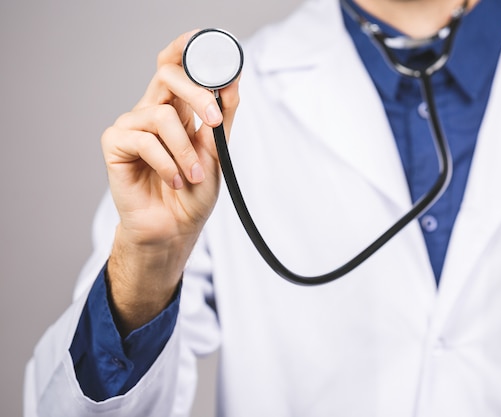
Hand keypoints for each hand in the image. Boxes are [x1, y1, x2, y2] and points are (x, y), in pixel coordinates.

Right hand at [100, 30, 239, 334]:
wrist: (174, 229)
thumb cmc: (193, 193)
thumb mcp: (217, 153)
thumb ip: (223, 118)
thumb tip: (233, 83)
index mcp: (176, 108)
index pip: (175, 65)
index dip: (184, 47)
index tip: (204, 39)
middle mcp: (152, 110)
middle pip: (167, 74)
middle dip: (197, 95)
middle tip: (215, 121)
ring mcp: (132, 126)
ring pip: (162, 115)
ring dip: (185, 150)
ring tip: (193, 175)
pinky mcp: (115, 145)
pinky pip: (145, 140)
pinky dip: (167, 163)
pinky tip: (174, 181)